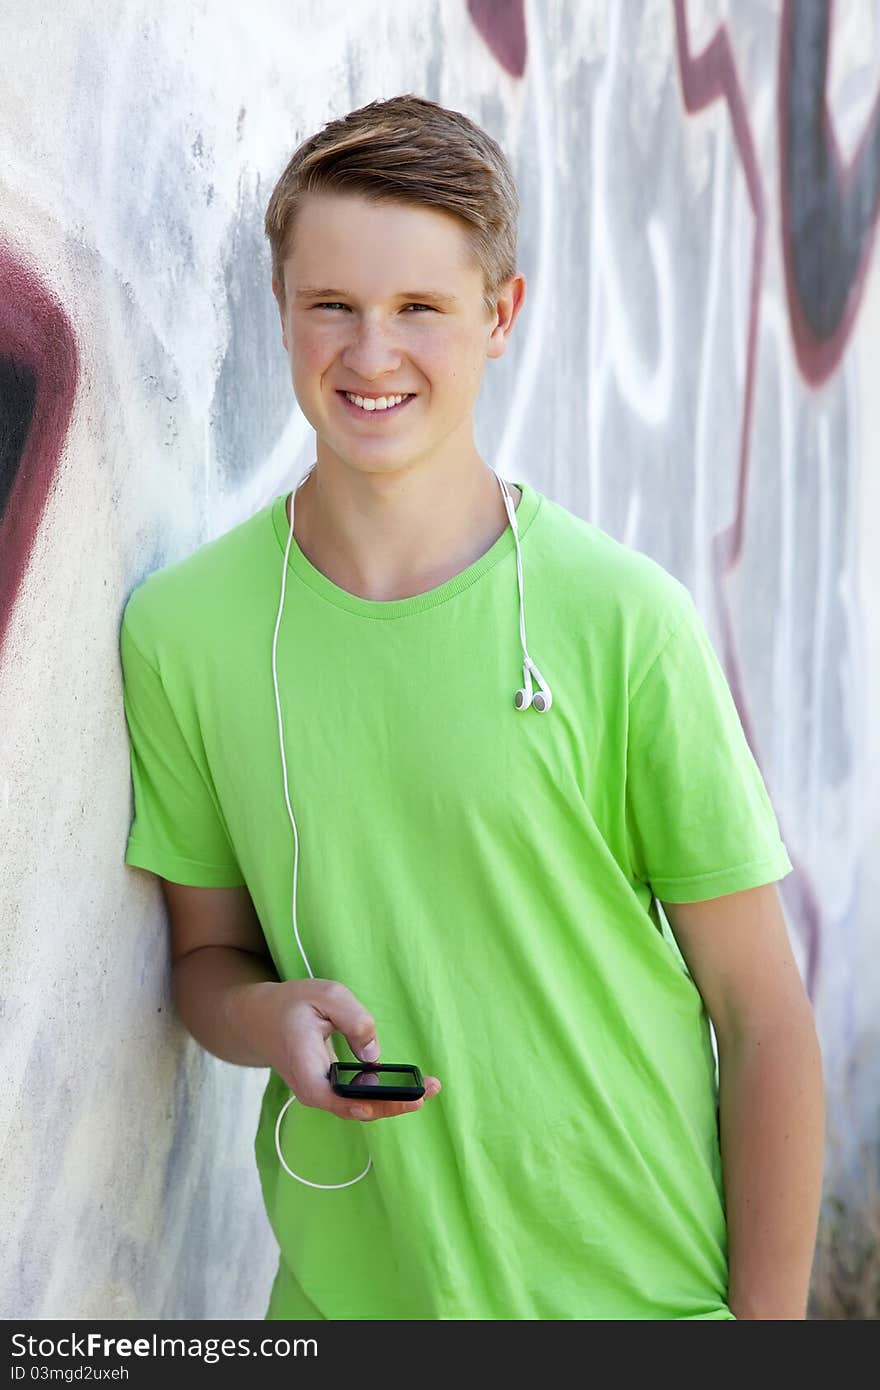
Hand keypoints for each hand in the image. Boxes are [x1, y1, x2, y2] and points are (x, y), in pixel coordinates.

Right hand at [255, 977, 440, 1121]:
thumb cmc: (292, 1004)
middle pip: (357, 1109)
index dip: (374, 1104)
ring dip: (394, 1099)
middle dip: (395, 1103)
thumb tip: (374, 1055)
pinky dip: (383, 1092)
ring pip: (360, 1106)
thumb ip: (353, 1020)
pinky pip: (358, 1097)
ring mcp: (320, 1093)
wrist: (260, 1019)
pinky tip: (408, 1084)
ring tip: (429, 1087)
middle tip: (431, 1089)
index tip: (405, 1100)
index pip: (340, 1100)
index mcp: (306, 1069)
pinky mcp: (329, 1089)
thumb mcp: (324, 995)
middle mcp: (313, 1090)